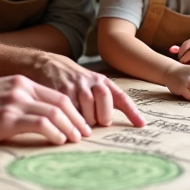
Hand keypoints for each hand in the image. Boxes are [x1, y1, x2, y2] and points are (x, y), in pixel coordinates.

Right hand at [0, 76, 91, 144]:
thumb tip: (35, 120)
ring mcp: (14, 103)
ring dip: (70, 128)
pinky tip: (58, 142)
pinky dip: (55, 133)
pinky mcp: (6, 118)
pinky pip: (41, 124)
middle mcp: (20, 89)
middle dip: (77, 120)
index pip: (57, 95)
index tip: (79, 125)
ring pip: (56, 112)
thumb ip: (16, 103)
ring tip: (76, 141)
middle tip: (85, 135)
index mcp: (20, 82)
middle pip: (62, 102)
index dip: (73, 111)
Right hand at [30, 52, 145, 127]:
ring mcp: (76, 86)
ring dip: (86, 121)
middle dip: (103, 117)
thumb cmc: (74, 80)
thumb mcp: (92, 84)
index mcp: (102, 81)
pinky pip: (71, 112)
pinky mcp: (61, 92)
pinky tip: (70, 121)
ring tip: (82, 123)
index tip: (141, 124)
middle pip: (104, 103)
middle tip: (98, 122)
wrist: (47, 64)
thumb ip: (106, 100)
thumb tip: (124, 121)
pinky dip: (72, 120)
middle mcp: (91, 82)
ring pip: (87, 109)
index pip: (120, 97)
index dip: (132, 112)